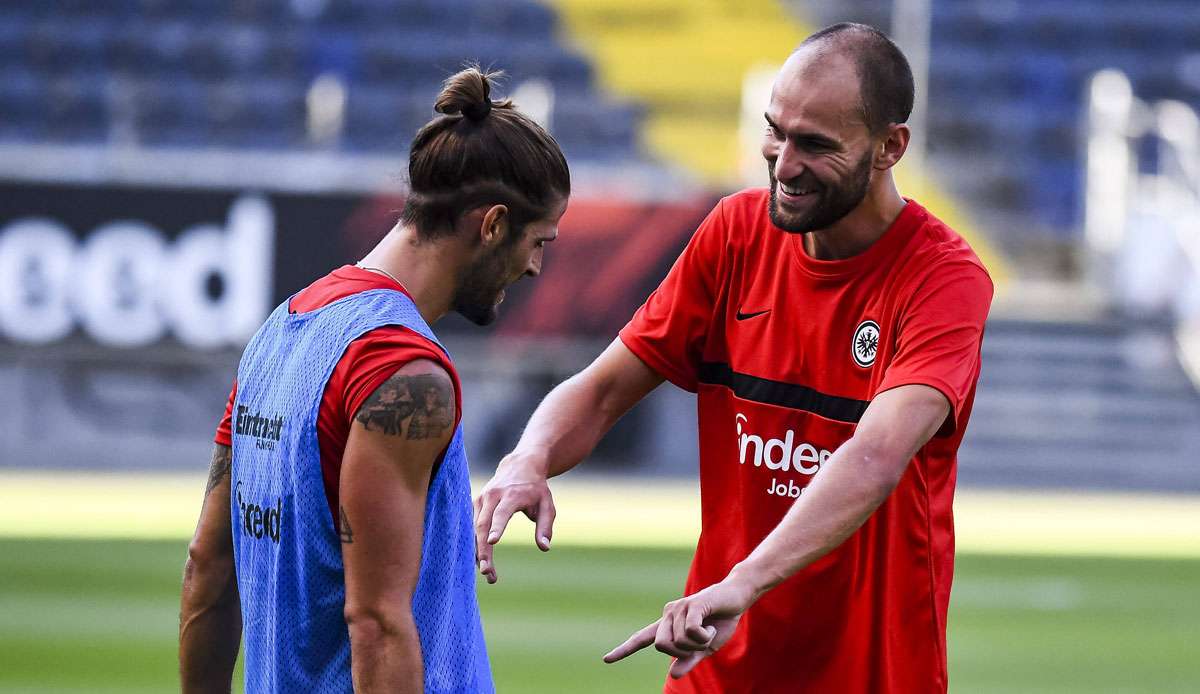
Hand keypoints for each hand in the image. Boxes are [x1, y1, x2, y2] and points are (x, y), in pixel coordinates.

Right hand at [473, 453, 555, 583]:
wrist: (520, 466)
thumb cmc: (536, 489)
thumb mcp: (547, 505)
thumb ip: (545, 526)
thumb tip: (545, 548)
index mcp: (512, 495)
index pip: (502, 512)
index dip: (497, 527)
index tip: (493, 542)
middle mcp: (492, 496)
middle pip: (483, 525)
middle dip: (483, 550)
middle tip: (487, 572)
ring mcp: (481, 499)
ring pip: (475, 529)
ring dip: (478, 552)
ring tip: (488, 574)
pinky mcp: (475, 504)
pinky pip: (472, 527)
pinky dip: (475, 544)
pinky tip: (480, 561)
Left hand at [602, 579, 753, 678]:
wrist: (737, 597)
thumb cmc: (720, 621)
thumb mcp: (705, 648)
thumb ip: (689, 660)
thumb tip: (672, 675)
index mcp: (668, 625)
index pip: (641, 639)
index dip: (624, 650)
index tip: (607, 660)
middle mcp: (668, 614)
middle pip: (661, 646)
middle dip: (683, 652)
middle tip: (700, 643)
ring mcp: (678, 608)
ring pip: (679, 641)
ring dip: (699, 643)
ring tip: (709, 629)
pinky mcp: (691, 605)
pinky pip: (691, 632)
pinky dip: (705, 636)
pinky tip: (712, 626)